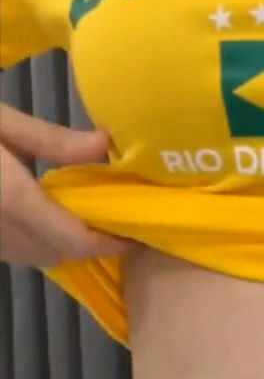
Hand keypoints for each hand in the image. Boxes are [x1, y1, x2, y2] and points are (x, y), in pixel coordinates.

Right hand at [0, 103, 132, 267]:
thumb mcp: (0, 121)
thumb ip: (51, 140)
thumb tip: (106, 143)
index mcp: (12, 200)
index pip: (75, 241)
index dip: (110, 243)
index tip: (135, 233)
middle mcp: (1, 232)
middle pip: (59, 254)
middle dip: (86, 241)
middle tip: (108, 216)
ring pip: (35, 256)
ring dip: (57, 241)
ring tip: (74, 210)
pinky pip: (13, 250)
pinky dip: (31, 237)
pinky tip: (34, 209)